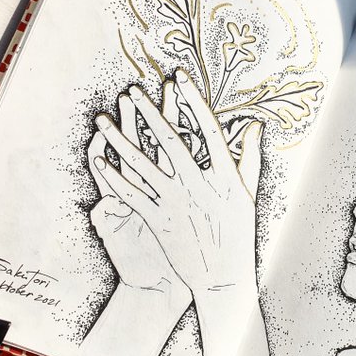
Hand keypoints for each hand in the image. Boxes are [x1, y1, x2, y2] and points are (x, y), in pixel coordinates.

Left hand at [92, 71, 262, 297]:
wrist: (223, 277)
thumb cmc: (238, 234)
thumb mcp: (249, 195)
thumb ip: (250, 157)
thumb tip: (255, 126)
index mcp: (224, 177)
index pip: (208, 130)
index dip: (193, 101)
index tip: (180, 78)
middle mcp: (198, 186)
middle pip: (170, 141)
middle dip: (150, 112)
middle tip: (133, 90)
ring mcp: (176, 204)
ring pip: (143, 165)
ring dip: (120, 139)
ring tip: (103, 119)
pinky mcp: (158, 221)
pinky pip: (131, 194)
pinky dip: (113, 176)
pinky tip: (100, 159)